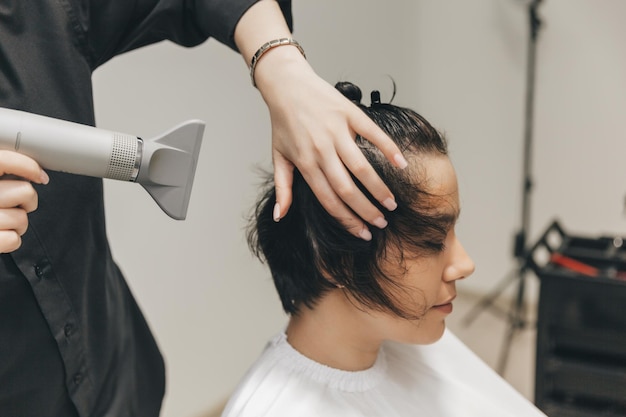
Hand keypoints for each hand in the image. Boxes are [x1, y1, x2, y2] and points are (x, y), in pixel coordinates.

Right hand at [0, 150, 48, 252]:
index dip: (27, 166)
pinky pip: (13, 239)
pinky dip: (10, 241)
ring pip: (21, 218)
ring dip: (18, 223)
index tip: (39, 176)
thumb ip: (0, 173)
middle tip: (15, 205)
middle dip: (27, 201)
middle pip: (25, 191)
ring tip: (2, 222)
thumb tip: (31, 172)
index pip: (3, 160)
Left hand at [254, 50, 406, 239]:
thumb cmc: (283, 122)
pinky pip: (373, 134)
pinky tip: (402, 164)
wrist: (286, 84)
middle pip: (347, 189)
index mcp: (305, 164)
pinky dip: (389, 149)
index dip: (347, 220)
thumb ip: (283, 188)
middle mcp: (322, 150)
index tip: (362, 233)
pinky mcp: (350, 114)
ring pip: (361, 167)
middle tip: (381, 223)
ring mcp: (337, 132)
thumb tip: (280, 216)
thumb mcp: (278, 156)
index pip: (329, 200)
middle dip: (366, 211)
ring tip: (391, 204)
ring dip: (379, 189)